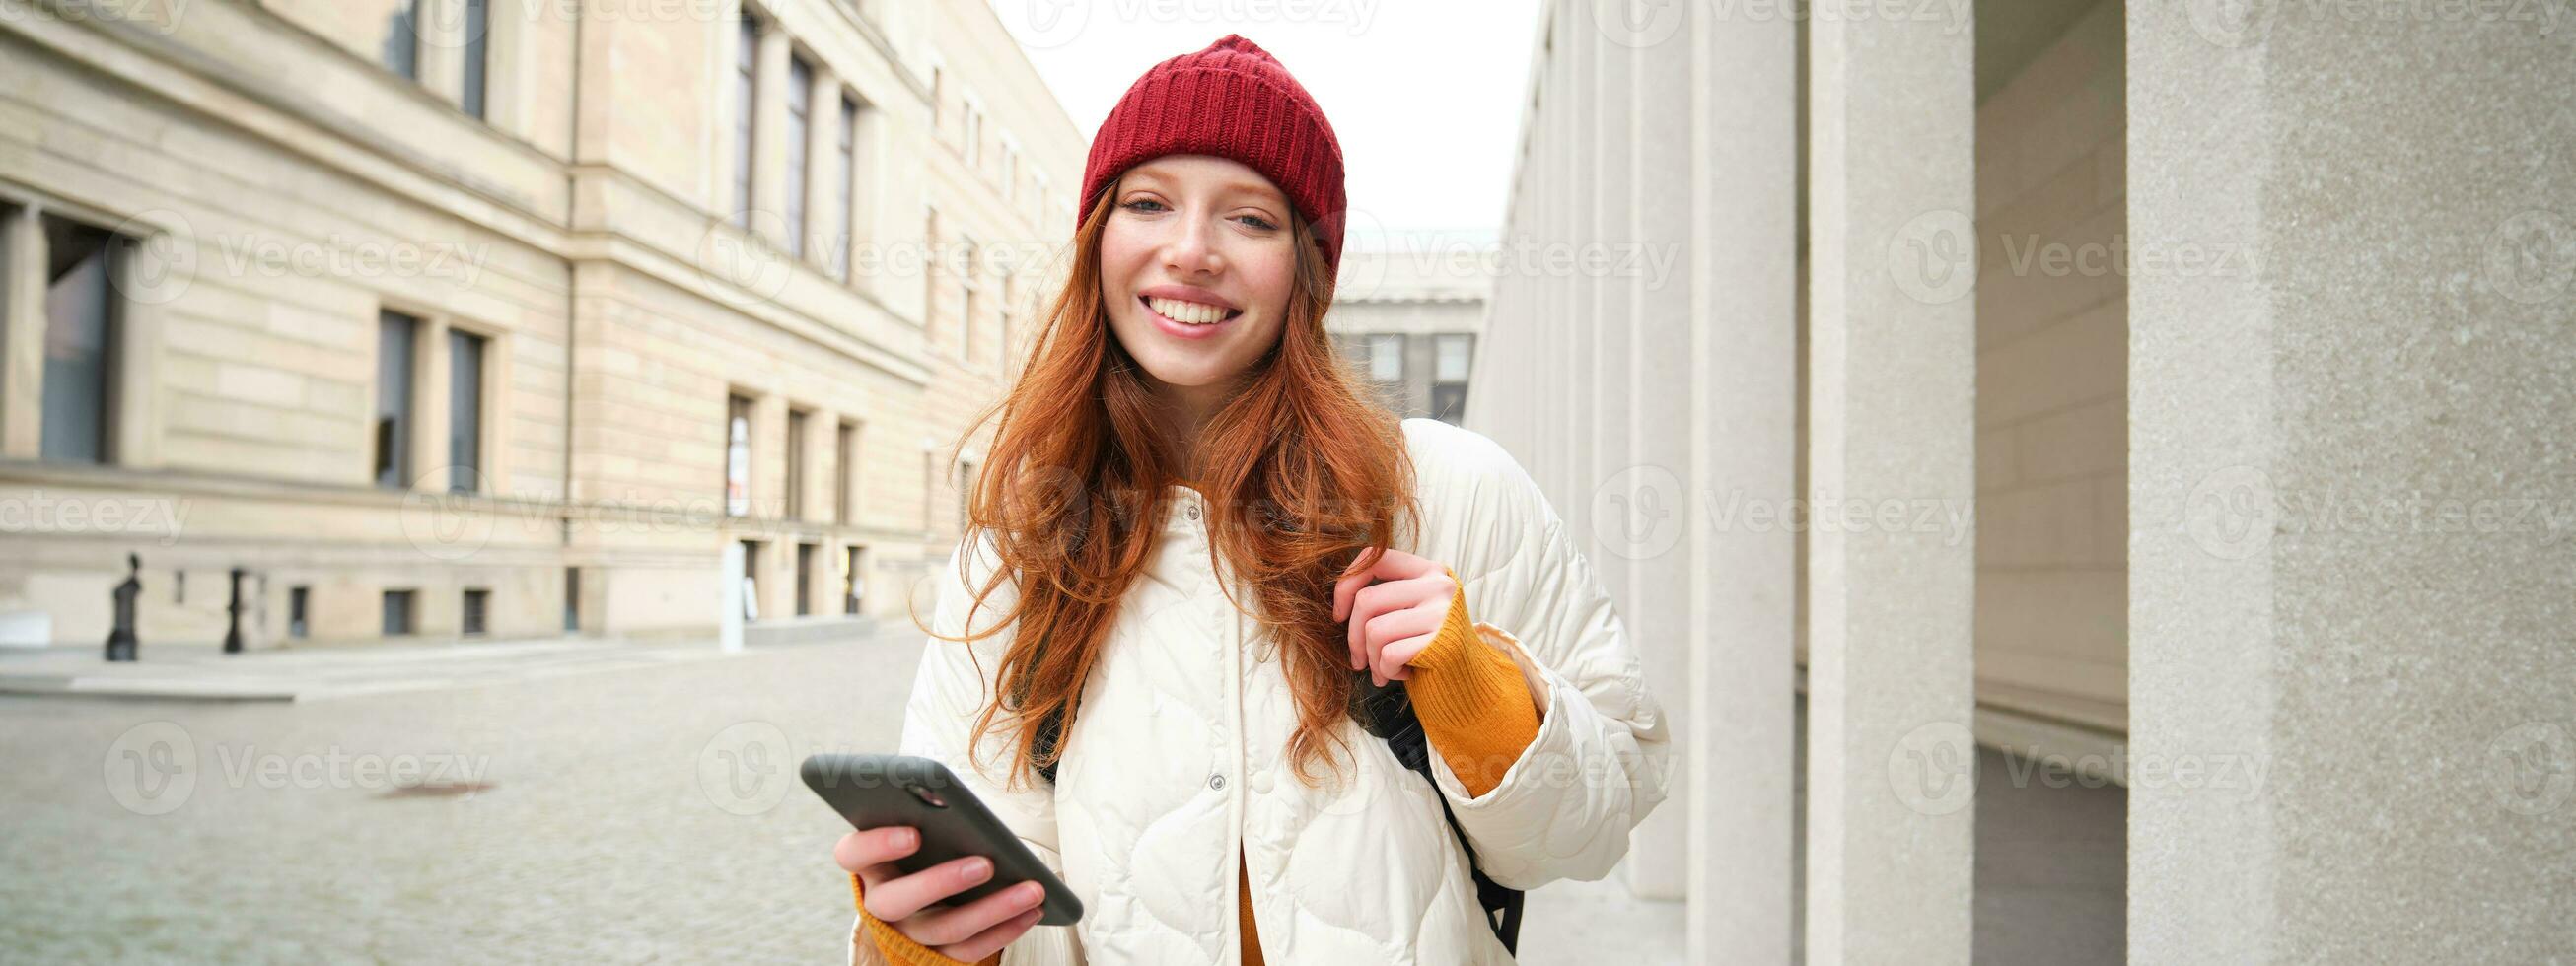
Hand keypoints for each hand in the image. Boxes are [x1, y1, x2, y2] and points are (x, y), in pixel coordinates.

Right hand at [835, 826, 1046, 960]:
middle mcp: (880, 900)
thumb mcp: (923, 823)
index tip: (914, 833)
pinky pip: (968, 951)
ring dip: (992, 910)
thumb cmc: (930, 841)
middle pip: (897, 900)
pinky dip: (1004, 931)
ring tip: (1032, 889)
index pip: (852, 853)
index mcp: (868, 861)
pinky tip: (1033, 911)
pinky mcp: (935, 954)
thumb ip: (930, 813)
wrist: (931, 886)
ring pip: (942, 929)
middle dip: (942, 882)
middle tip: (986, 864)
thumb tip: (960, 806)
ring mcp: (906, 932)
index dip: (879, 844)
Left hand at [1331, 547, 1459, 687]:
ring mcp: (1442, 613)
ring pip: (1374, 631)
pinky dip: (1387, 671)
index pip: (1374, 558)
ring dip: (1371, 659)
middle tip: (1358, 660)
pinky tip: (1403, 673)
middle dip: (1353, 637)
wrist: (1470, 679)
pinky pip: (1390, 655)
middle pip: (1366, 600)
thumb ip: (1386, 596)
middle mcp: (1438, 585)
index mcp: (1428, 570)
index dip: (1346, 586)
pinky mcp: (1441, 642)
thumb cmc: (1430, 643)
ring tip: (1384, 669)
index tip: (1340, 614)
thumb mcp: (1413, 608)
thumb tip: (1339, 605)